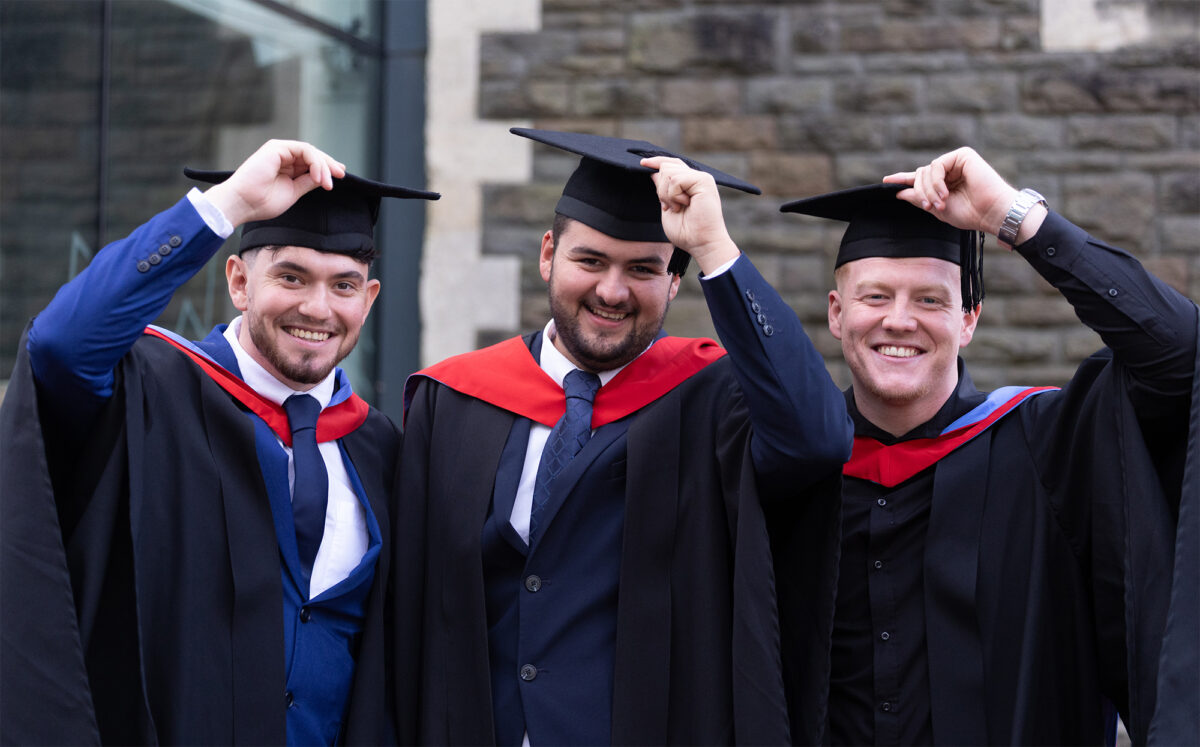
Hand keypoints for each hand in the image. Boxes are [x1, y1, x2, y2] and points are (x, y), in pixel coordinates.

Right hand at [204, 139, 345, 226]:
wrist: (243, 204)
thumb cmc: (262, 202)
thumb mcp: (293, 192)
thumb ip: (308, 182)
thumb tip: (324, 178)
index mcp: (286, 166)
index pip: (311, 162)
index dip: (327, 168)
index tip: (340, 177)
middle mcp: (283, 156)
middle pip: (313, 155)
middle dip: (329, 165)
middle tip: (341, 175)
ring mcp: (280, 150)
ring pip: (311, 152)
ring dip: (323, 166)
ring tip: (328, 183)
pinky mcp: (277, 147)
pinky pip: (304, 150)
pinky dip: (315, 162)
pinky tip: (318, 176)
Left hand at [641, 156, 739, 274]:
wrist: (701, 244)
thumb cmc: (687, 232)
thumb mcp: (667, 206)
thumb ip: (662, 190)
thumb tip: (654, 172)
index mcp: (689, 183)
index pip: (671, 164)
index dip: (656, 162)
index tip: (642, 164)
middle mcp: (696, 178)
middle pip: (667, 166)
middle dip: (661, 188)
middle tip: (670, 206)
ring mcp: (701, 178)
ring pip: (668, 172)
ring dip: (667, 194)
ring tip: (678, 207)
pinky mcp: (704, 181)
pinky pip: (676, 179)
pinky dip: (674, 195)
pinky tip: (684, 205)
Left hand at [882, 147, 1035, 241]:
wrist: (991, 213)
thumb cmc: (970, 214)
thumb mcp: (938, 209)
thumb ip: (919, 199)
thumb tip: (899, 192)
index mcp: (945, 182)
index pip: (920, 178)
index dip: (903, 179)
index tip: (886, 181)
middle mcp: (950, 170)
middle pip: (920, 175)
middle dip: (921, 192)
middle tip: (931, 207)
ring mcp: (956, 161)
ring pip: (926, 171)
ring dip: (929, 190)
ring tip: (940, 204)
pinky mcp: (963, 155)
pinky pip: (937, 165)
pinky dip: (937, 181)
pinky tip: (946, 193)